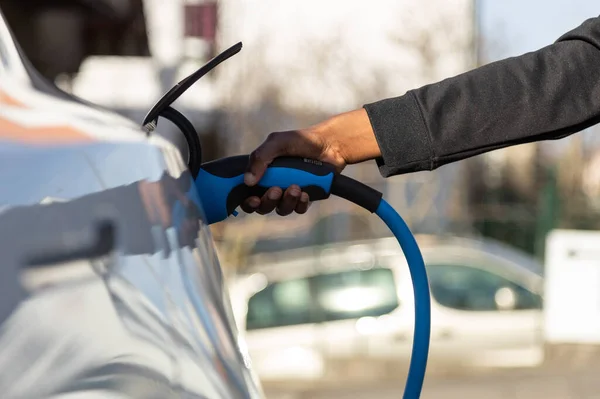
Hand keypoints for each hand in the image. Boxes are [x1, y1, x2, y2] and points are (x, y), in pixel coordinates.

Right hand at [241, 108, 380, 215]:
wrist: (329, 144)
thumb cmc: (300, 140)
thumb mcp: (276, 143)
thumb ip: (259, 158)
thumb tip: (247, 181)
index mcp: (262, 174)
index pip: (247, 194)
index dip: (247, 202)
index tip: (253, 199)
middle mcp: (273, 186)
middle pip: (263, 207)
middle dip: (268, 202)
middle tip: (276, 189)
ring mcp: (289, 193)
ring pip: (282, 209)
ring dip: (286, 202)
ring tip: (296, 188)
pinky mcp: (305, 197)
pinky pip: (299, 209)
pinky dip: (300, 204)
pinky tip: (305, 193)